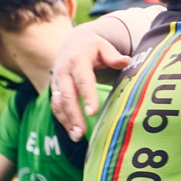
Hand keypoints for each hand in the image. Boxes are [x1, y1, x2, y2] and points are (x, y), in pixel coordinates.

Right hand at [50, 24, 131, 140]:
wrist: (71, 43)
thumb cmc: (92, 47)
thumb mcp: (103, 46)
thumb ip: (113, 55)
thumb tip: (126, 61)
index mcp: (78, 60)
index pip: (83, 80)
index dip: (87, 96)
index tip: (92, 112)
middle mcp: (64, 72)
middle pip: (67, 96)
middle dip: (74, 115)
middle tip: (82, 133)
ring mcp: (57, 82)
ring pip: (59, 104)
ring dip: (66, 121)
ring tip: (77, 137)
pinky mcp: (55, 90)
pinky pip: (56, 106)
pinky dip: (63, 120)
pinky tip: (72, 132)